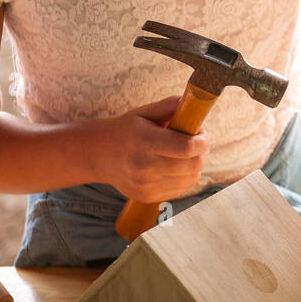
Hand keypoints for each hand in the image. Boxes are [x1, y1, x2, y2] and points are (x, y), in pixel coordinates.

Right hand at [87, 95, 208, 202]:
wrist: (98, 155)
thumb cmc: (127, 130)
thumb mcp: (144, 112)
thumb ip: (170, 106)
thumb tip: (195, 104)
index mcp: (144, 140)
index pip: (186, 147)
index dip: (202, 140)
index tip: (201, 133)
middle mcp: (143, 166)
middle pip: (192, 165)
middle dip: (202, 152)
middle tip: (197, 142)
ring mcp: (144, 185)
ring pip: (190, 179)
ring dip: (196, 165)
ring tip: (186, 154)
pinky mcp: (146, 197)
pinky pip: (180, 190)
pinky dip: (184, 177)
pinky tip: (175, 166)